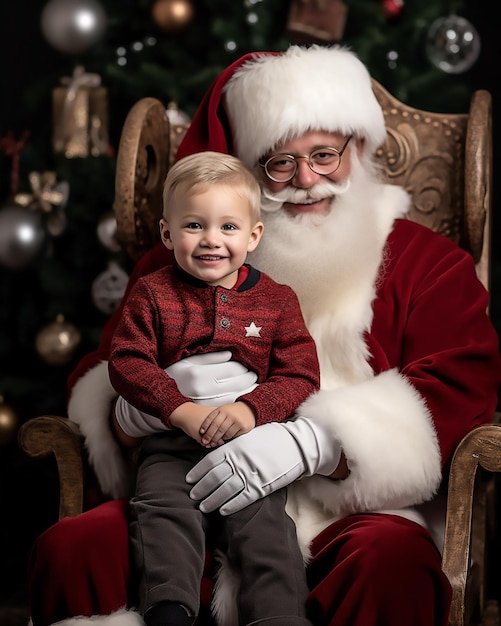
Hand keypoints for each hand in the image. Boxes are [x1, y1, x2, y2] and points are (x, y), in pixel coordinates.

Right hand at [165, 351, 257, 405]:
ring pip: (233, 399)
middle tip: (254, 376)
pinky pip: (225, 409)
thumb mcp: (189, 360)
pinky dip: (237, 403)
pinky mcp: (204, 414)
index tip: (249, 367)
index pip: (230, 370)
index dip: (243, 369)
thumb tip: (230, 354)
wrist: (161, 394)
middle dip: (248, 380)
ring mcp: (203, 404)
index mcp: (198, 374)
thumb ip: (210, 357)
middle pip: (235, 385)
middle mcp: (201, 391)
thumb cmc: (176, 372)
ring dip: (246, 392)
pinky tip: (242, 398)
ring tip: (252, 386)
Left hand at [186, 416, 341, 514]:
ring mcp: (250, 474)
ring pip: (225, 490)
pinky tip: (222, 510)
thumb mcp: (250, 436)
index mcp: (235, 447)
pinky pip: (242, 499)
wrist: (297, 444)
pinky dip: (231, 505)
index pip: (209, 462)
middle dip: (201, 488)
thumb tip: (219, 455)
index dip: (198, 472)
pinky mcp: (262, 486)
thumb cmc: (273, 437)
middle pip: (214, 478)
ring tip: (203, 506)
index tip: (190, 479)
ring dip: (212, 500)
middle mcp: (239, 461)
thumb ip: (234, 446)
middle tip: (193, 495)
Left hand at [199, 402, 255, 446]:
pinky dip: (227, 438)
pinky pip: (233, 435)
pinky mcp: (244, 427)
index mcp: (223, 409)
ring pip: (225, 433)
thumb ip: (214, 417)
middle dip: (210, 436)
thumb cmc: (233, 410)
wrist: (249, 408)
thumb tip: (204, 430)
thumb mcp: (223, 409)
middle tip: (205, 442)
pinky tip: (223, 439)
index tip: (201, 433)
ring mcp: (238, 421)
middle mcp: (230, 415)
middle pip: (218, 428)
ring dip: (218, 439)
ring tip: (213, 442)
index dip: (205, 427)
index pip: (212, 419)